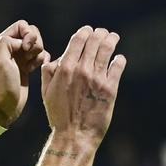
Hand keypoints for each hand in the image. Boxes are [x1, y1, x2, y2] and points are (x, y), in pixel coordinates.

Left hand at [0, 20, 48, 126]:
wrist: (6, 105)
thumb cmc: (1, 84)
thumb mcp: (0, 59)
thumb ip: (7, 42)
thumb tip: (22, 41)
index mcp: (1, 42)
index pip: (22, 26)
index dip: (28, 34)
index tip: (26, 49)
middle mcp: (10, 47)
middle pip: (32, 33)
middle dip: (36, 43)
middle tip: (29, 57)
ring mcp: (19, 57)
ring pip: (38, 44)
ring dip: (39, 53)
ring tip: (31, 65)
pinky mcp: (27, 66)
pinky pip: (41, 56)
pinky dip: (42, 60)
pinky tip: (36, 68)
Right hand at [41, 26, 125, 143]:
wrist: (74, 135)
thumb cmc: (58, 114)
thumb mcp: (46, 91)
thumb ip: (49, 71)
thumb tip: (56, 58)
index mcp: (65, 68)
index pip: (78, 39)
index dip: (85, 31)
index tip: (89, 30)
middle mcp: (82, 70)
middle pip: (94, 41)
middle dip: (100, 33)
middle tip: (103, 33)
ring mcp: (97, 78)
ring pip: (107, 50)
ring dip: (111, 40)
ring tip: (114, 37)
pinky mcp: (111, 89)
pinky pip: (118, 67)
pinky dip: (119, 59)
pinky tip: (119, 58)